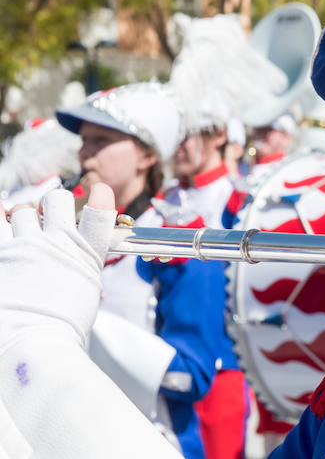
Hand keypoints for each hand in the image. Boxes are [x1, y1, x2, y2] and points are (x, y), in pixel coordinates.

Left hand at [0, 185, 115, 344]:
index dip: (101, 200)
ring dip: (20, 219)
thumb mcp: (82, 296)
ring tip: (17, 236)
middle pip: (56, 201)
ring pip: (22, 209)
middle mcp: (56, 243)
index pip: (99, 214)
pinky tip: (2, 224)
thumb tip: (73, 264)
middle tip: (43, 223)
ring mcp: (23, 245)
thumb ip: (78, 271)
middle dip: (51, 208)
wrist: (28, 344)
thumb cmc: (58, 329)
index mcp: (84, 256)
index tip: (99, 192)